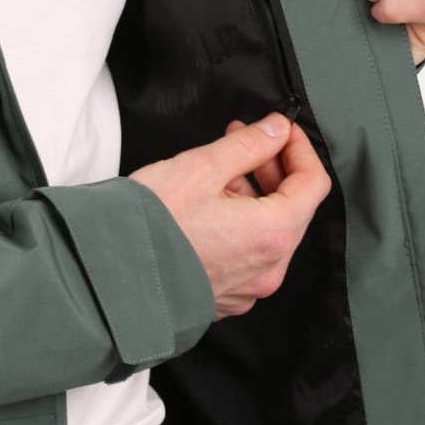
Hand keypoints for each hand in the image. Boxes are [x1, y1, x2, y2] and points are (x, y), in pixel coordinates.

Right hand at [129, 113, 331, 318]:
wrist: (111, 278)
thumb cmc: (151, 226)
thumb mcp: (201, 167)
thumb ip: (249, 145)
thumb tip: (277, 129)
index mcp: (272, 234)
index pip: (313, 183)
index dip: (299, 147)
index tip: (280, 128)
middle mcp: (269, 268)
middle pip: (293, 207)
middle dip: (272, 165)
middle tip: (244, 137)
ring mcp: (249, 287)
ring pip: (269, 229)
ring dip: (253, 192)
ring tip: (217, 169)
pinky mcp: (227, 296)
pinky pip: (249, 252)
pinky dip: (240, 222)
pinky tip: (209, 204)